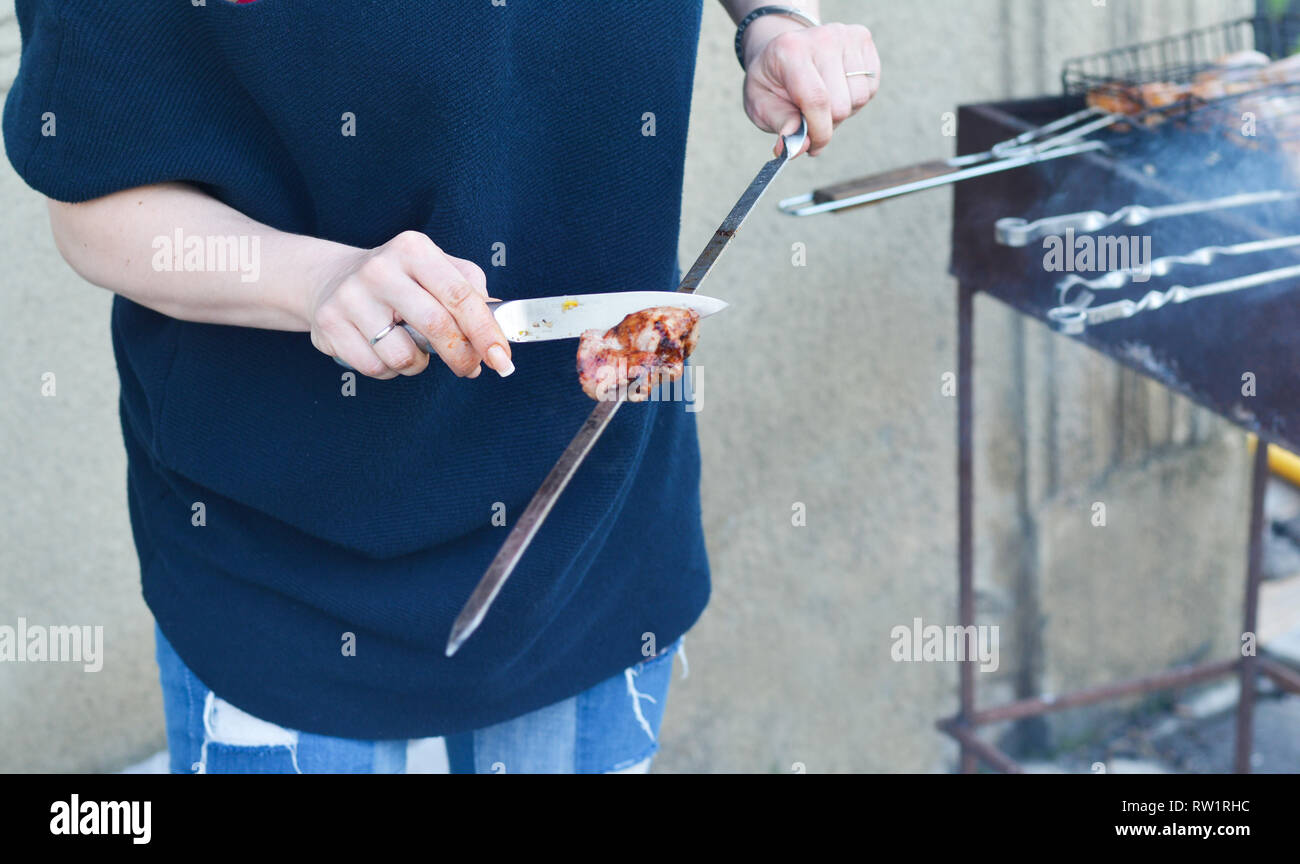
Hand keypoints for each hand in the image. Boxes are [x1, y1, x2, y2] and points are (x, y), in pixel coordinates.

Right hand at [306, 231, 512, 379]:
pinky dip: (390, 369)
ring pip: (404, 356)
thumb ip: (470, 290)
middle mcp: (380, 269)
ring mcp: (351, 297)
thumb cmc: (399, 279)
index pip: (461, 296)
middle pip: (437, 326)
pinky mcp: (330, 324)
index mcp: (413, 250)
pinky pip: (376, 367)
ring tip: (412, 348)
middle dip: (462, 357)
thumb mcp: (436, 269)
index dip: (486, 332)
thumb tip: (498, 327)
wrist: (332, 279)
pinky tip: (384, 350)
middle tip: (470, 368)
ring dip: (418, 364)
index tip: (503, 358)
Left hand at [742, 21, 880, 157]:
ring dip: (843, 111)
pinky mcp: (863, 38)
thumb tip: (796, 147)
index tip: (813, 147)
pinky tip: (837, 89)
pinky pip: (871, 87)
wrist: (782, 50)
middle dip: (827, 124)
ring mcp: (846, 35)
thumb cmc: (771, 81)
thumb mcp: (760, 104)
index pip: (817, 100)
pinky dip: (855, 98)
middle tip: (810, 118)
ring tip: (823, 101)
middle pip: (841, 105)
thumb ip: (780, 124)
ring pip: (860, 98)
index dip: (819, 133)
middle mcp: (822, 38)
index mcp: (791, 51)